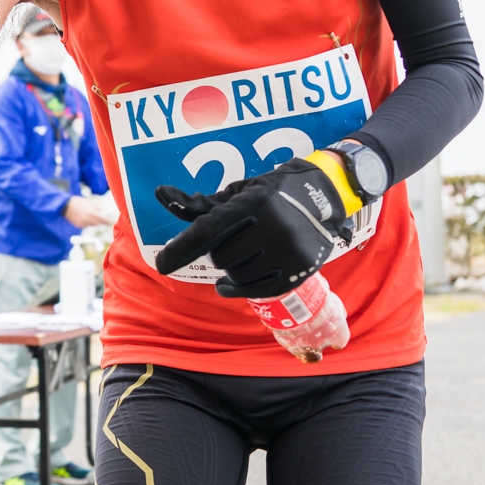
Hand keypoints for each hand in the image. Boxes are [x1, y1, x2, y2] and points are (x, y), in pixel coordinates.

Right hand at [63, 196, 103, 228]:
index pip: (101, 219)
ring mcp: (82, 223)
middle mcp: (87, 219)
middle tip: (103, 220)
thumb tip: (104, 209)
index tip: (109, 222)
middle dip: (101, 222)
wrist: (65, 206)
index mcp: (91, 213)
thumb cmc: (77, 202)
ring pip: (91, 224)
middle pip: (97, 223)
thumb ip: (97, 207)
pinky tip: (84, 217)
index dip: (106, 221)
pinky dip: (87, 222)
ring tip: (90, 215)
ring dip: (93, 221)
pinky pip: (86, 225)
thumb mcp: (88, 202)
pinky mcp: (78, 226)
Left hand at [152, 158, 352, 297]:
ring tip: (240, 255)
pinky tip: (231, 283)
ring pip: (237, 275)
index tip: (161, 265)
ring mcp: (287, 250)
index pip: (208, 231)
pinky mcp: (298, 270)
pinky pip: (256, 290)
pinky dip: (238, 289)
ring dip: (230, 270)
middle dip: (217, 251)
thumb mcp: (237, 193)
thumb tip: (160, 195)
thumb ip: (198, 204)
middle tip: (230, 240)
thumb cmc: (269, 195)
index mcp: (250, 203)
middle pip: (220, 256)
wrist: (324, 198)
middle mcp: (271, 226)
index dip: (182, 248)